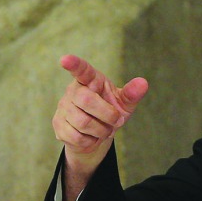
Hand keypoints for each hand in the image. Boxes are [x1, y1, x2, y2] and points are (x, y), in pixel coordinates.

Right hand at [52, 54, 147, 200]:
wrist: (97, 134)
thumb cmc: (111, 112)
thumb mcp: (124, 103)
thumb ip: (132, 94)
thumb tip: (143, 82)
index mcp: (90, 80)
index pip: (81, 70)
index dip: (74, 64)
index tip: (65, 59)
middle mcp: (73, 91)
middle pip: (87, 100)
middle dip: (108, 114)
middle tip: (118, 120)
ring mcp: (63, 107)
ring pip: (83, 122)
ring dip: (101, 130)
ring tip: (104, 129)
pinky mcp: (58, 125)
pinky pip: (77, 137)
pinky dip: (91, 141)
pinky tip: (92, 137)